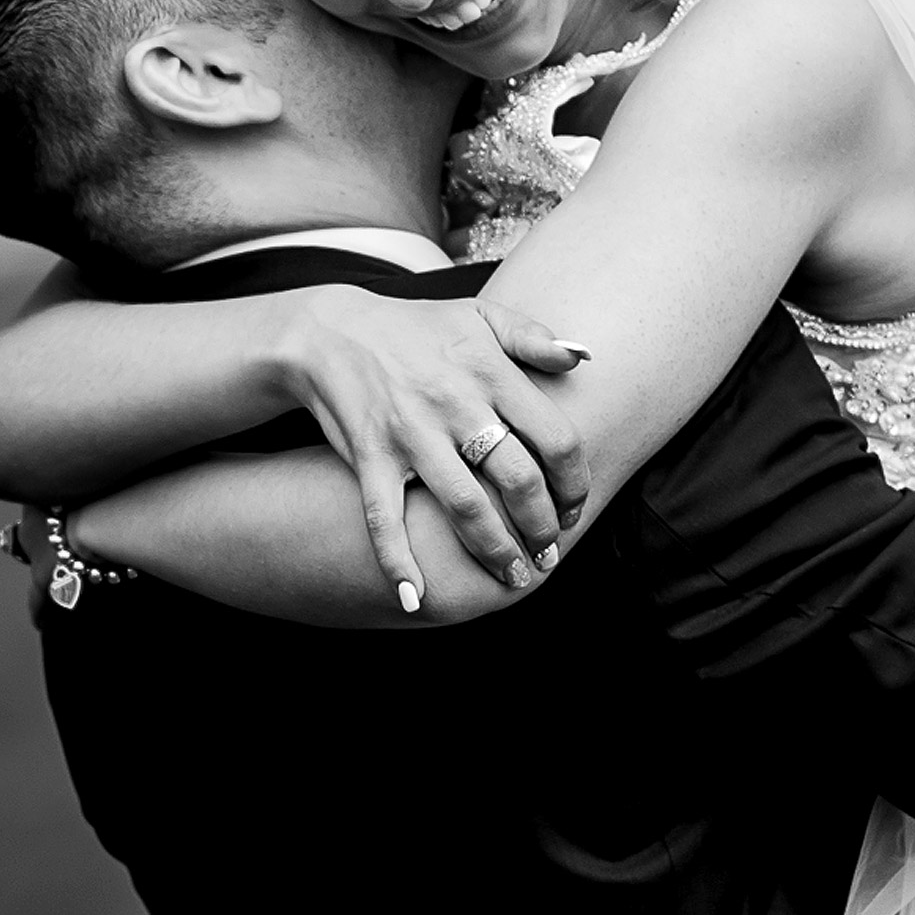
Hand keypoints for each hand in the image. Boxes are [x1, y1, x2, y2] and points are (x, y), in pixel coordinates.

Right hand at [273, 286, 589, 609]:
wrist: (330, 332)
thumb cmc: (414, 328)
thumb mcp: (478, 316)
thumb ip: (533, 336)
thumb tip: (584, 358)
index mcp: (489, 372)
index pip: (555, 438)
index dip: (574, 482)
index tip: (575, 507)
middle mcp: (455, 404)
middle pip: (518, 478)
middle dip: (542, 525)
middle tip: (550, 552)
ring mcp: (411, 434)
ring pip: (465, 506)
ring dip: (495, 551)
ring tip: (514, 578)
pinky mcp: (370, 457)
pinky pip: (385, 518)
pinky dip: (398, 562)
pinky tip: (416, 599)